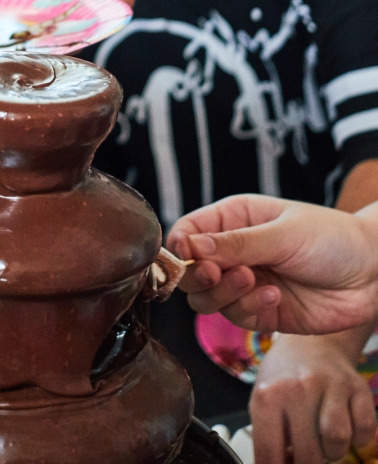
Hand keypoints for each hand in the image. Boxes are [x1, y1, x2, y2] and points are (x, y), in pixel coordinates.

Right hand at [167, 195, 377, 334]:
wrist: (373, 274)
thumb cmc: (332, 238)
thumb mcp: (283, 233)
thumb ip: (237, 243)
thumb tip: (192, 247)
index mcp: (233, 219)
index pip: (187, 232)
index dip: (181, 248)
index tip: (189, 258)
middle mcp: (233, 253)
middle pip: (191, 271)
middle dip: (201, 276)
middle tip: (221, 275)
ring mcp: (245, 284)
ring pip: (208, 299)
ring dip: (227, 295)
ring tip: (255, 282)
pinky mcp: (261, 312)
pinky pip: (237, 318)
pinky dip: (251, 311)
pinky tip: (275, 297)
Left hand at [249, 335, 376, 463]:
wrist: (310, 344)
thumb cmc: (283, 378)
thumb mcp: (264, 400)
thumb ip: (269, 435)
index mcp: (268, 395)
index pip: (269, 453)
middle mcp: (299, 388)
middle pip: (308, 454)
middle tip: (305, 456)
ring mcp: (331, 385)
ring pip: (338, 441)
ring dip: (332, 452)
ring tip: (324, 443)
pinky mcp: (358, 387)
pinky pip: (365, 430)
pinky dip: (358, 439)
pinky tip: (345, 429)